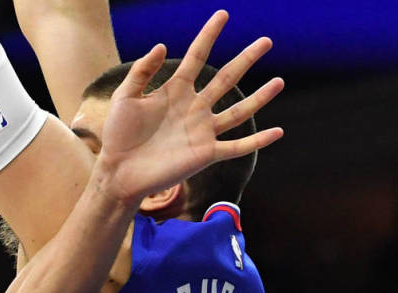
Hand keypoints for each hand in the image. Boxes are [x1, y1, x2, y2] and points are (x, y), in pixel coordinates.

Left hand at [92, 10, 283, 205]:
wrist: (117, 172)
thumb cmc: (118, 135)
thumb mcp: (125, 97)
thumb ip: (141, 71)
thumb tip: (162, 45)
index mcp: (175, 91)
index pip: (197, 57)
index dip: (209, 36)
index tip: (222, 14)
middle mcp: (194, 108)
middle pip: (226, 78)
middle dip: (246, 59)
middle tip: (266, 41)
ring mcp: (202, 131)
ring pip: (238, 111)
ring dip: (259, 97)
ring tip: (279, 81)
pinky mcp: (205, 154)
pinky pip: (236, 147)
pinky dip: (257, 141)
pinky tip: (278, 132)